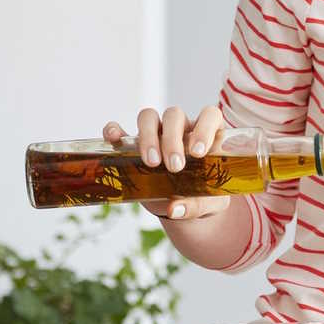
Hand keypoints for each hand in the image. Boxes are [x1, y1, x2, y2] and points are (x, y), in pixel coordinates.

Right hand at [104, 105, 229, 220]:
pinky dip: (115, 130)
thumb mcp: (209, 203)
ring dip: (148, 136)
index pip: (209, 115)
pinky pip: (122, 130)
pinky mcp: (134, 145)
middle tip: (175, 167)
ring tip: (151, 163)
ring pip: (149, 117)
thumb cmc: (203, 196)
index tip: (198, 152)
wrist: (183, 205)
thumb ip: (196, 205)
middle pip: (174, 115)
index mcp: (208, 134)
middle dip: (172, 140)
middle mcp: (182, 128)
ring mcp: (157, 134)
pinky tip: (114, 138)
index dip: (204, 129)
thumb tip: (174, 209)